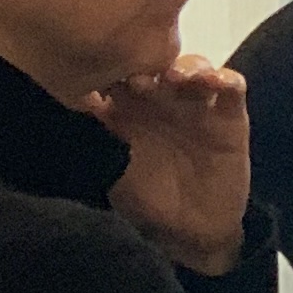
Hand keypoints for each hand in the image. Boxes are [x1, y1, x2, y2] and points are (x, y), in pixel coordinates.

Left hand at [100, 56, 250, 273]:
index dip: (109, 66)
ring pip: (193, 66)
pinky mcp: (229, 114)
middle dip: (147, 61)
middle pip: (156, 62)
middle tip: (136, 73)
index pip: (118, 72)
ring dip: (187, 66)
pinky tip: (218, 82)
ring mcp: (195, 102)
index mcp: (128, 106)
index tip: (98, 70)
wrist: (192, 232)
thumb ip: (94, 138)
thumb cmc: (146, 202)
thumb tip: (61, 108)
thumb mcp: (111, 172)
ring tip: (177, 77)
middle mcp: (160, 97)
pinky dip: (226, 79)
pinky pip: (232, 86)